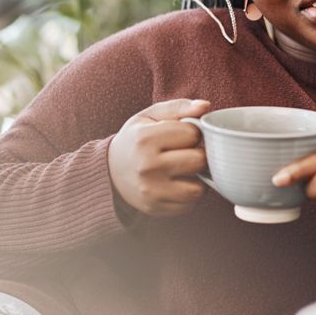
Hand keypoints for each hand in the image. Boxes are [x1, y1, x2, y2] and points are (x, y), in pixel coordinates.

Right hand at [108, 99, 210, 216]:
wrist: (110, 171)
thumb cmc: (136, 139)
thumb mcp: (151, 116)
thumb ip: (179, 107)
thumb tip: (205, 106)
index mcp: (145, 139)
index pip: (193, 134)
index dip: (192, 132)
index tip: (180, 136)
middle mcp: (147, 166)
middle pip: (199, 161)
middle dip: (198, 154)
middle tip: (186, 152)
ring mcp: (150, 191)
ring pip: (198, 188)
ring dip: (197, 178)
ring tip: (185, 170)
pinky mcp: (155, 208)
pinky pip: (189, 205)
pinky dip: (188, 195)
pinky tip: (177, 184)